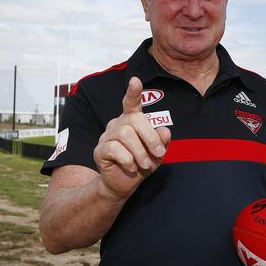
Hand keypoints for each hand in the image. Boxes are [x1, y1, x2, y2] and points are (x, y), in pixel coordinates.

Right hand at [93, 77, 170, 199]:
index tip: (135, 80)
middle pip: (135, 120)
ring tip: (145, 164)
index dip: (133, 92)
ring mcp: (107, 136)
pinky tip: (132, 167)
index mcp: (132, 121)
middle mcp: (118, 124)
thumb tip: (165, 130)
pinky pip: (115, 149)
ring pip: (125, 134)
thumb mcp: (157, 153)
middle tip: (159, 153)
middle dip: (150, 137)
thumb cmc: (142, 164)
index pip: (131, 103)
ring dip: (140, 152)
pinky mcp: (100, 150)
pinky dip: (128, 159)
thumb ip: (162, 141)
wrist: (124, 184)